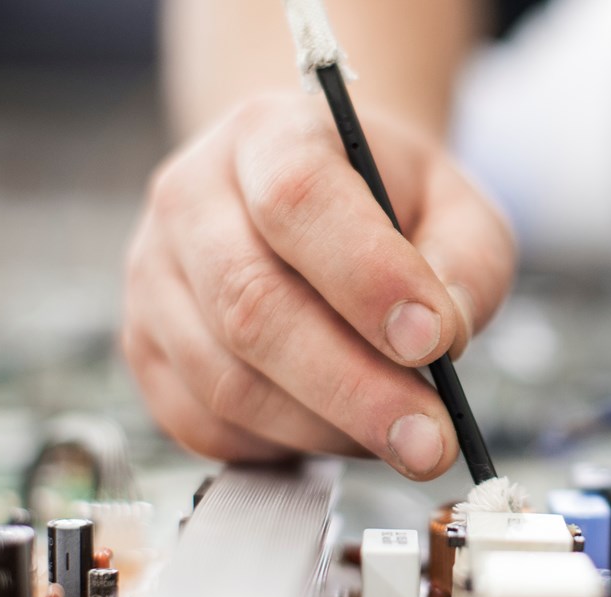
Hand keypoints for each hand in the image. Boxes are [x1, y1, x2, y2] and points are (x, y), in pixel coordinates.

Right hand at [123, 93, 514, 478]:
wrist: (314, 197)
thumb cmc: (390, 201)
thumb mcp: (456, 204)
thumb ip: (466, 262)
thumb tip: (444, 341)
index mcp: (269, 134)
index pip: (297, 200)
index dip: (366, 278)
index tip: (433, 341)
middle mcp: (190, 197)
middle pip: (251, 306)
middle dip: (354, 389)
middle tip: (430, 440)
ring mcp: (154, 276)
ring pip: (226, 380)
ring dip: (326, 428)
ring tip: (401, 437)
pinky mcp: (144, 348)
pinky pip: (204, 424)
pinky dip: (282, 447)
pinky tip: (339, 432)